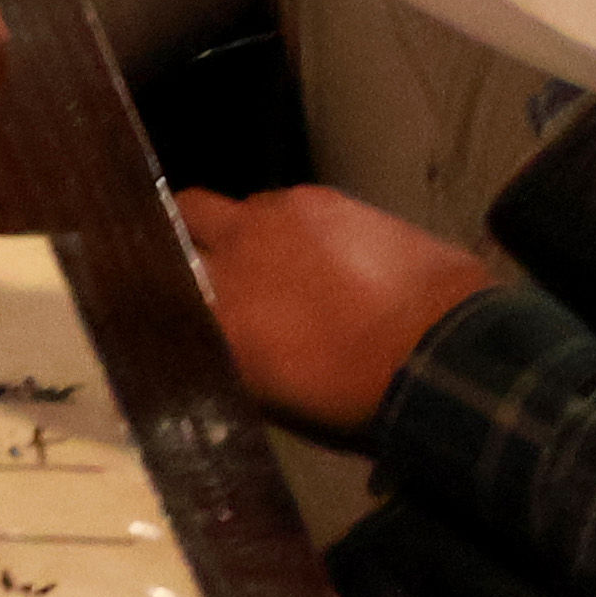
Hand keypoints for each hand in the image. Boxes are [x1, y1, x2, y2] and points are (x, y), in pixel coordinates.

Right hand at [169, 186, 497, 439]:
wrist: (441, 348)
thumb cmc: (354, 394)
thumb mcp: (271, 397)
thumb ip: (227, 357)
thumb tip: (208, 342)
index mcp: (214, 314)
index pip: (154, 283)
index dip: (155, 285)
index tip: (159, 295)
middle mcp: (232, 253)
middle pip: (180, 213)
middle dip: (185, 231)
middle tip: (207, 260)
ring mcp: (276, 218)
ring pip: (239, 208)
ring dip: (249, 232)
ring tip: (282, 263)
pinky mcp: (323, 199)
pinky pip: (289, 206)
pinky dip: (296, 228)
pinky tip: (327, 257)